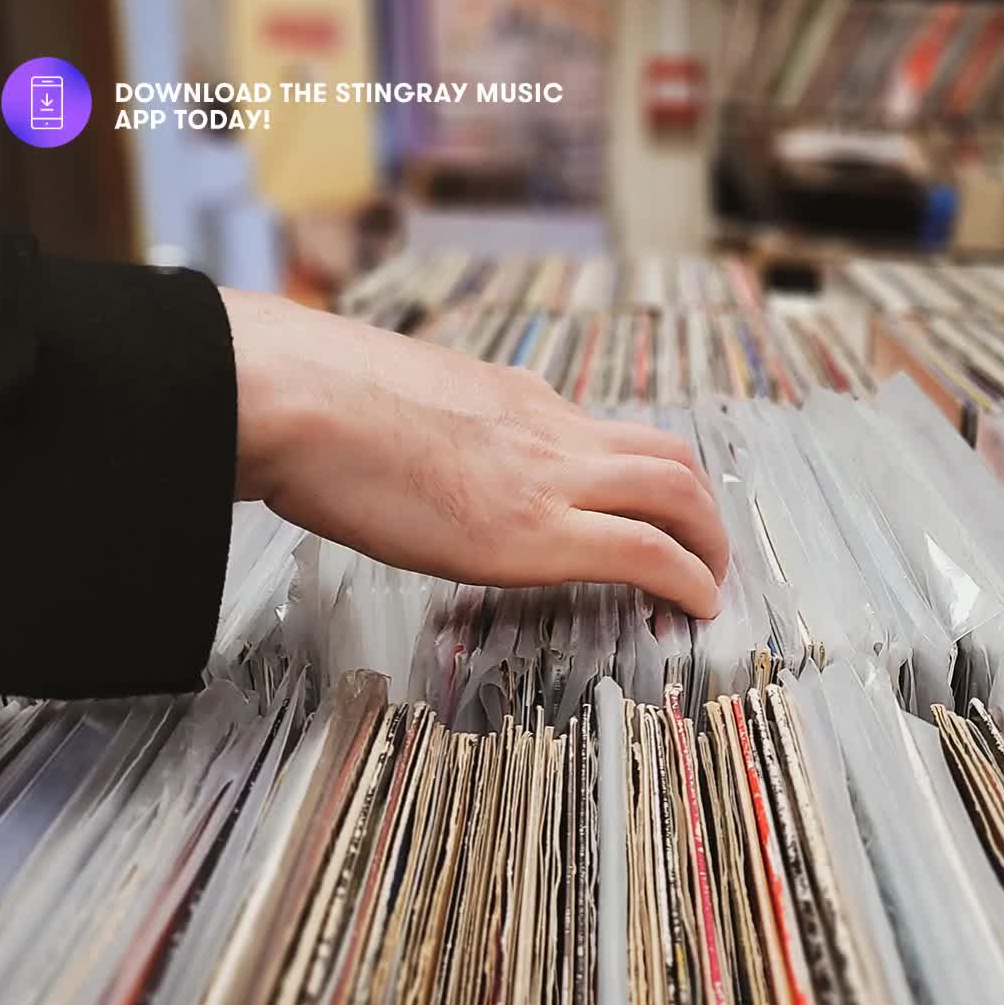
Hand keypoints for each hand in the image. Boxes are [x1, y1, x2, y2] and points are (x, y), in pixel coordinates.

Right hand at [223, 288, 728, 617]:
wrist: (294, 397)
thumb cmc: (313, 402)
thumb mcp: (396, 397)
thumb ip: (438, 423)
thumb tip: (424, 449)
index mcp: (512, 399)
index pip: (602, 431)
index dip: (640, 475)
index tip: (644, 509)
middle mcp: (546, 428)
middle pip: (668, 455)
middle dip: (702, 509)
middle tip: (705, 549)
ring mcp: (548, 475)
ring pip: (677, 493)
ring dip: (709, 542)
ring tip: (709, 584)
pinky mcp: (536, 530)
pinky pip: (646, 549)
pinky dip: (688, 579)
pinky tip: (696, 607)